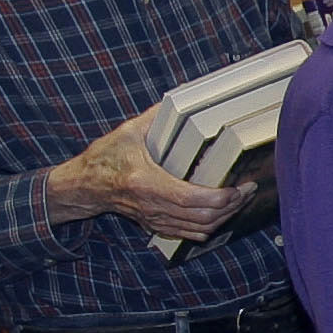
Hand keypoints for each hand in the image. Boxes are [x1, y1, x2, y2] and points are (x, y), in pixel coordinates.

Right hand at [45, 106, 252, 237]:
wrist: (84, 186)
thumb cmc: (104, 158)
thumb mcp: (128, 132)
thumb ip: (155, 117)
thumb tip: (180, 97)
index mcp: (148, 183)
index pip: (193, 200)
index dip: (222, 198)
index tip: (240, 187)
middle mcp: (153, 206)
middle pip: (203, 218)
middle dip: (232, 207)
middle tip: (248, 190)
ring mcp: (155, 219)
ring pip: (199, 229)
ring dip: (225, 218)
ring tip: (240, 200)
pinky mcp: (156, 225)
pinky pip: (189, 234)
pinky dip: (210, 226)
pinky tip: (222, 213)